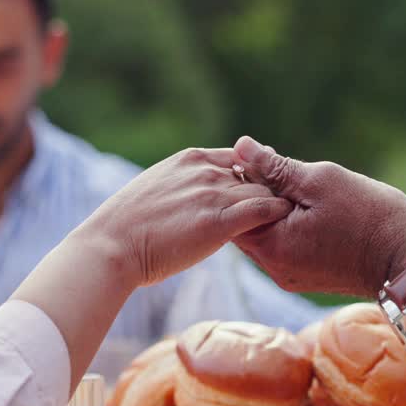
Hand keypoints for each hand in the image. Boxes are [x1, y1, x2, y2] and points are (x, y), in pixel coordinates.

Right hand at [80, 147, 292, 286]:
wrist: (112, 247)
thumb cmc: (128, 228)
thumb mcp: (157, 190)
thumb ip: (183, 186)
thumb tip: (194, 199)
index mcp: (190, 158)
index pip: (239, 158)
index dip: (255, 176)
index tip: (263, 192)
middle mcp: (205, 170)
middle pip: (257, 174)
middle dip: (273, 190)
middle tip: (291, 209)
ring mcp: (213, 194)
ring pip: (264, 191)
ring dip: (279, 205)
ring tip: (293, 221)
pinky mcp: (219, 222)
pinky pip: (264, 210)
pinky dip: (278, 215)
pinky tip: (285, 226)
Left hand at [230, 136, 405, 296]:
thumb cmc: (370, 217)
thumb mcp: (320, 181)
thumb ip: (275, 167)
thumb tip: (241, 147)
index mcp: (270, 245)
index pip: (233, 208)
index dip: (240, 177)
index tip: (260, 158)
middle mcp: (273, 268)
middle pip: (245, 224)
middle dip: (254, 193)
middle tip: (275, 166)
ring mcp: (288, 276)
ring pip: (264, 235)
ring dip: (272, 209)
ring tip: (295, 185)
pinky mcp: (304, 278)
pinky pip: (282, 246)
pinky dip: (286, 225)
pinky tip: (307, 207)